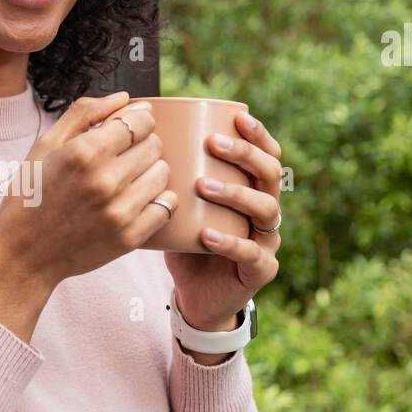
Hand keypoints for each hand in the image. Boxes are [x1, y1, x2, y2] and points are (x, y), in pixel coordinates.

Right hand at [0, 92, 178, 290]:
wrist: (22, 255)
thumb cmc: (30, 196)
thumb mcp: (45, 146)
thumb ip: (84, 113)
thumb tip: (126, 98)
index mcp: (83, 152)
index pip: (141, 121)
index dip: (138, 120)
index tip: (127, 129)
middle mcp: (105, 180)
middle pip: (155, 145)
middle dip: (142, 145)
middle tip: (121, 157)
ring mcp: (119, 212)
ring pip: (163, 173)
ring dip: (150, 171)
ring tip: (127, 180)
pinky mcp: (129, 238)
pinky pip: (167, 206)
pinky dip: (158, 200)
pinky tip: (137, 200)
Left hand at [163, 110, 282, 331]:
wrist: (195, 294)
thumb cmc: (187, 241)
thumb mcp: (182, 203)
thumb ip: (175, 175)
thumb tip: (141, 136)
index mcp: (254, 189)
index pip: (268, 154)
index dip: (258, 135)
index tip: (237, 116)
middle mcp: (267, 211)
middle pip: (270, 174)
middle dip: (245, 155)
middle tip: (213, 144)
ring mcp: (268, 241)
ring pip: (265, 209)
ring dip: (235, 193)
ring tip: (203, 186)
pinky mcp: (261, 270)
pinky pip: (250, 253)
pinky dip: (229, 243)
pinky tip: (208, 235)